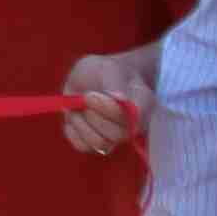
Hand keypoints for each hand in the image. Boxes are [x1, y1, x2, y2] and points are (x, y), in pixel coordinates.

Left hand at [58, 43, 152, 159]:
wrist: (94, 78)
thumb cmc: (104, 71)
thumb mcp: (109, 68)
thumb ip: (114, 82)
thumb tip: (119, 99)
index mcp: (143, 104)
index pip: (134, 119)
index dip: (109, 110)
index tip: (91, 95)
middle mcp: (133, 125)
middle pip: (117, 135)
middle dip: (94, 115)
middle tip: (85, 97)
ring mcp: (115, 137)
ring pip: (100, 143)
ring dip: (82, 123)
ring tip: (79, 106)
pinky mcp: (96, 143)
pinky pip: (83, 146)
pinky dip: (73, 130)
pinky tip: (75, 115)